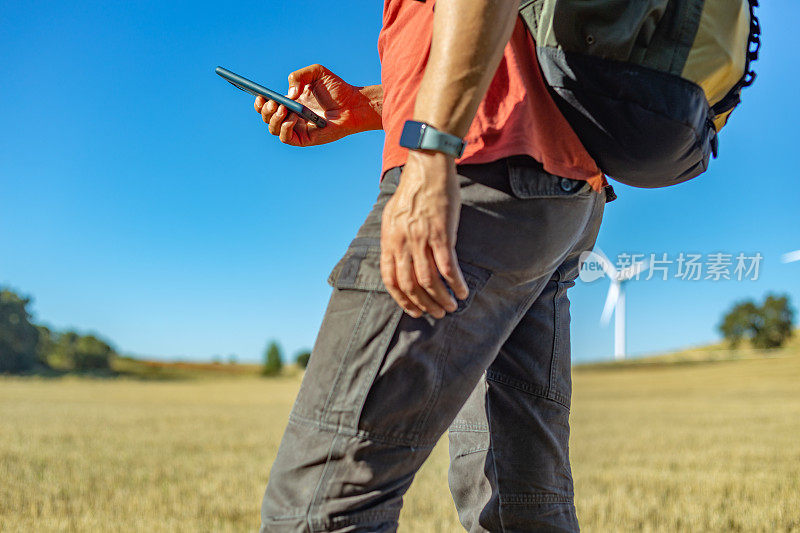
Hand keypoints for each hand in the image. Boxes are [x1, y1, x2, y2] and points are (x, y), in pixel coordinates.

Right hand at [254, 64, 380, 145]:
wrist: (352, 103)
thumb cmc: (336, 89)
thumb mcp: (316, 72)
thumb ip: (298, 76)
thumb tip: (289, 95)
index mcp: (290, 101)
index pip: (267, 105)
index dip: (259, 102)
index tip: (260, 96)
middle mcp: (290, 115)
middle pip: (266, 118)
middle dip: (265, 110)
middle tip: (275, 103)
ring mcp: (297, 128)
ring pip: (273, 129)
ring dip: (273, 119)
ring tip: (285, 109)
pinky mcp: (305, 139)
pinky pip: (286, 138)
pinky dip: (284, 128)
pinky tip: (293, 118)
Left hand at [380, 151, 468, 318]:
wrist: (427, 168)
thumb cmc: (412, 191)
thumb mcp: (393, 216)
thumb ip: (394, 239)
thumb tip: (396, 258)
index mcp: (389, 240)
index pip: (391, 280)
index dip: (402, 300)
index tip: (414, 310)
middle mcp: (403, 243)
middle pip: (410, 285)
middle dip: (424, 304)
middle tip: (436, 313)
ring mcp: (422, 239)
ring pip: (429, 280)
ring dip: (440, 299)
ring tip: (450, 307)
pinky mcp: (442, 234)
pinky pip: (448, 267)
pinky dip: (455, 284)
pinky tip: (462, 292)